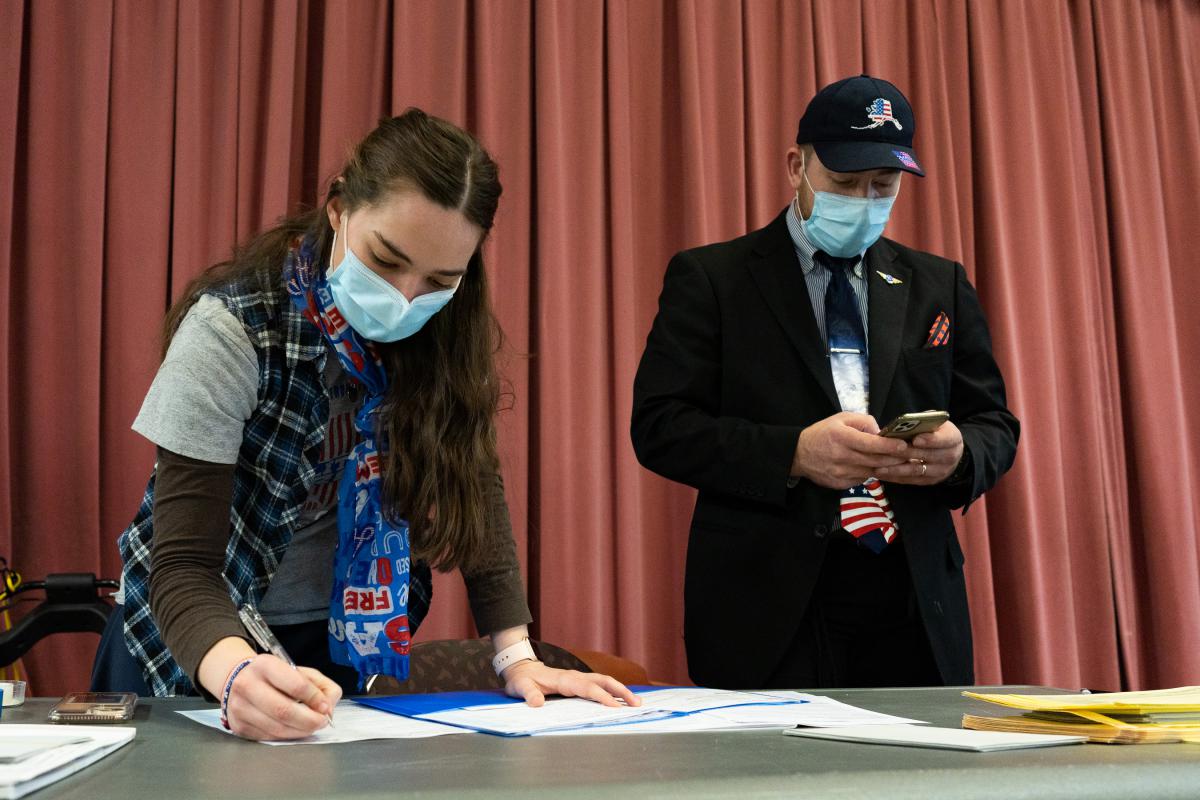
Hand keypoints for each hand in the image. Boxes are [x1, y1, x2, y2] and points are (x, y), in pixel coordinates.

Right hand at [222, 655, 341, 740]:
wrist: (237, 680)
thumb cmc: (274, 676)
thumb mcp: (299, 671)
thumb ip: (320, 685)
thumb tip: (328, 707)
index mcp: (265, 665)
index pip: (295, 685)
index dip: (315, 698)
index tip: (325, 706)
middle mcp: (247, 685)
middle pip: (283, 710)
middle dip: (309, 720)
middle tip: (322, 721)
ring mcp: (240, 708)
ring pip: (277, 728)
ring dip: (301, 731)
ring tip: (312, 726)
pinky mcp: (239, 726)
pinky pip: (269, 737)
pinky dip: (287, 736)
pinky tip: (295, 729)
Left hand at [502, 660, 641, 708]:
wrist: (521, 668)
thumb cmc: (521, 680)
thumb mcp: (520, 687)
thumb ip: (529, 694)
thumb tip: (538, 703)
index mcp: (564, 679)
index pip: (587, 688)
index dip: (602, 697)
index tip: (615, 707)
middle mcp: (574, 676)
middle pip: (603, 681)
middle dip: (621, 691)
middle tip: (636, 704)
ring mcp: (578, 678)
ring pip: (604, 681)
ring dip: (620, 690)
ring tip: (636, 702)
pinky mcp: (578, 682)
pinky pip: (599, 685)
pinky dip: (613, 691)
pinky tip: (621, 699)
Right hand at [791, 412, 910, 489]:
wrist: (799, 454)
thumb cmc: (823, 433)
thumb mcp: (841, 418)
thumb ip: (864, 422)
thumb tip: (881, 433)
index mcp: (842, 437)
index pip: (871, 444)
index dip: (890, 446)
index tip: (904, 445)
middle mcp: (842, 457)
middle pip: (876, 460)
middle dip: (896, 459)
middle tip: (911, 456)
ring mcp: (841, 473)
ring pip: (872, 472)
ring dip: (889, 468)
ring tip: (902, 464)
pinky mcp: (841, 484)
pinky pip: (863, 479)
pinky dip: (873, 473)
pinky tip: (880, 468)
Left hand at [875, 420, 963, 484]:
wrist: (948, 451)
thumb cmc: (936, 432)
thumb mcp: (935, 423)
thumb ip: (924, 423)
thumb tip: (905, 424)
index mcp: (953, 439)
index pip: (944, 440)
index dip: (929, 440)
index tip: (915, 439)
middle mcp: (950, 457)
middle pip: (926, 456)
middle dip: (905, 453)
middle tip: (887, 451)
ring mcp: (940, 472)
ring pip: (916, 471)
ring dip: (896, 469)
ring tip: (879, 466)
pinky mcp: (929, 481)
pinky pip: (911, 480)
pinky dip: (895, 477)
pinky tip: (881, 473)